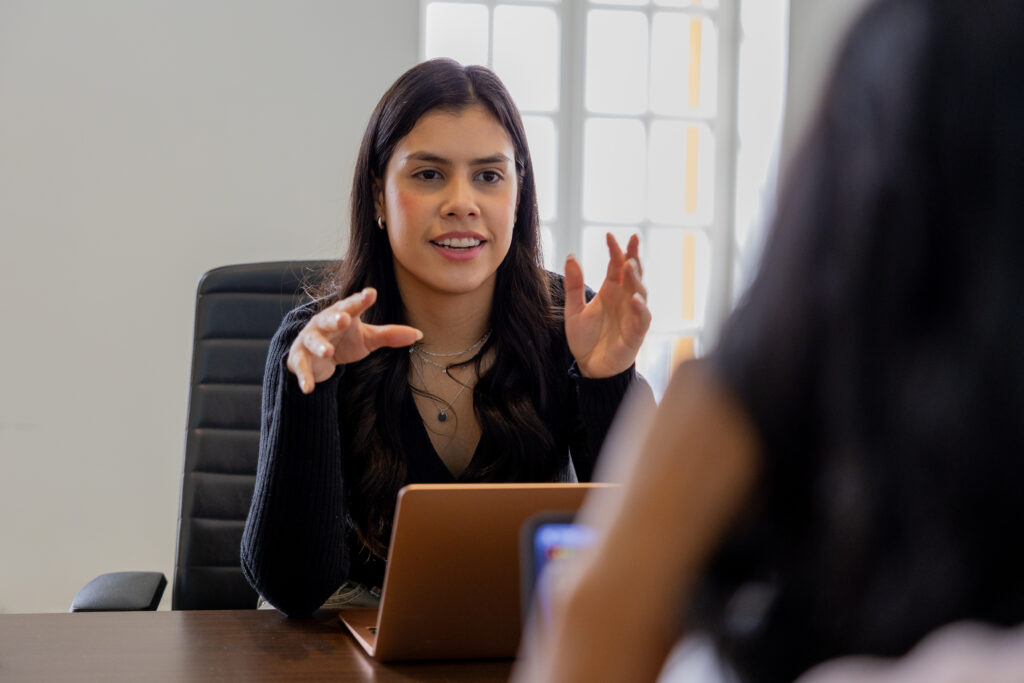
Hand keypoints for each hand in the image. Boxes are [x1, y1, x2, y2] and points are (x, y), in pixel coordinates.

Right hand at [287, 287, 421, 393]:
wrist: (314, 355)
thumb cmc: (344, 340)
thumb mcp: (367, 338)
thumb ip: (390, 335)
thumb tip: (419, 334)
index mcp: (343, 314)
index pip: (352, 305)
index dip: (360, 300)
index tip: (371, 293)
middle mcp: (324, 323)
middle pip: (328, 318)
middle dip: (335, 318)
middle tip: (344, 319)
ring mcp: (309, 339)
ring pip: (313, 340)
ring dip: (319, 346)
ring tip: (328, 352)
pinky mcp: (299, 357)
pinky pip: (301, 366)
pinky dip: (304, 377)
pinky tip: (308, 388)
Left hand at [564, 233, 650, 377]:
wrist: (589, 368)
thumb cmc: (585, 339)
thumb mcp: (573, 310)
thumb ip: (573, 285)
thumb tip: (571, 256)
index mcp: (610, 291)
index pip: (616, 266)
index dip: (615, 250)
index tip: (610, 235)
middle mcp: (624, 300)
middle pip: (633, 275)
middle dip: (634, 257)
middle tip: (632, 242)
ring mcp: (632, 316)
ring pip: (641, 293)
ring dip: (636, 280)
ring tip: (629, 266)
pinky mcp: (635, 334)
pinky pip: (642, 319)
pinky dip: (641, 309)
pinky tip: (635, 300)